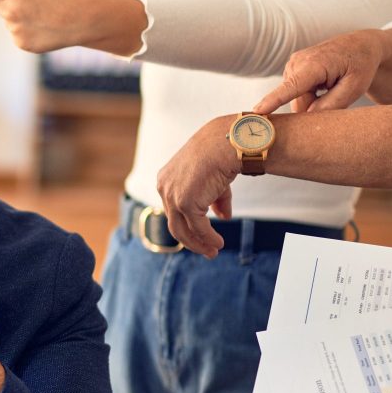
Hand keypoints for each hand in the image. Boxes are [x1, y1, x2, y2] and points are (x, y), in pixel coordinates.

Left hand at [0, 0, 142, 54]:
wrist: (79, 21)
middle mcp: (10, 11)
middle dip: (10, 0)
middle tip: (33, 1)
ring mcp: (14, 29)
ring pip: (7, 18)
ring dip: (18, 15)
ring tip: (40, 15)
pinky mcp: (19, 43)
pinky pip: (15, 32)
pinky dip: (24, 29)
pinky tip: (40, 27)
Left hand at [155, 115, 241, 257]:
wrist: (227, 141)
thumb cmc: (222, 153)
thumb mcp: (214, 178)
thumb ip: (215, 199)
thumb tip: (223, 217)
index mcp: (166, 179)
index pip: (173, 209)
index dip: (187, 223)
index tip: (201, 234)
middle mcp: (164, 188)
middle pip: (174, 223)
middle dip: (192, 239)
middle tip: (208, 250)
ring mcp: (172, 196)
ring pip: (182, 230)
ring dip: (199, 243)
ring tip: (213, 251)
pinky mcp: (185, 203)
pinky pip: (197, 227)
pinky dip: (208, 238)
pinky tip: (219, 243)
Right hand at [253, 29, 385, 114]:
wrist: (360, 45)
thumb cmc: (360, 65)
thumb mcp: (354, 88)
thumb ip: (330, 105)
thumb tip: (306, 117)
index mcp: (315, 64)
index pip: (291, 87)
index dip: (273, 101)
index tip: (256, 112)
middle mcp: (297, 62)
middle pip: (297, 102)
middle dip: (314, 107)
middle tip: (336, 95)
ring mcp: (292, 65)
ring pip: (296, 100)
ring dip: (313, 101)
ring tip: (331, 86)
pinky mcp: (291, 69)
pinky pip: (296, 94)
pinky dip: (310, 95)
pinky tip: (324, 84)